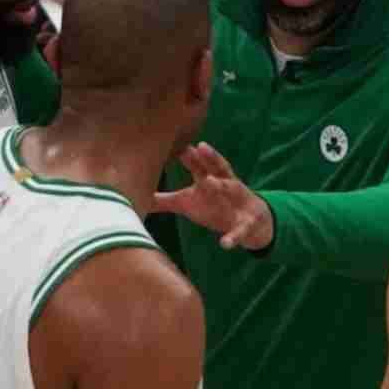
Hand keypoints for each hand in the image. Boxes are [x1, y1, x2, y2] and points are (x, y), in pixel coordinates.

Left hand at [154, 143, 273, 250]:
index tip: (177, 145)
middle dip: (207, 159)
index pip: (199, 165)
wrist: (251, 220)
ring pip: (229, 191)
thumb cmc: (213, 206)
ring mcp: (236, 202)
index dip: (189, 155)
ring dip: (220, 185)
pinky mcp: (244, 224)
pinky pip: (239, 232)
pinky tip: (225, 244)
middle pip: (215, 170)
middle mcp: (224, 186)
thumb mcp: (188, 203)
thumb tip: (136, 198)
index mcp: (209, 181)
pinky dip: (233, 237)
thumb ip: (164, 200)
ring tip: (209, 181)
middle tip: (196, 148)